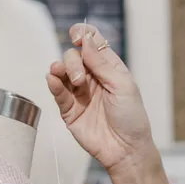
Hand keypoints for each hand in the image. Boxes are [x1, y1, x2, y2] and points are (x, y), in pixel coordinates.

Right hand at [46, 24, 155, 176]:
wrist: (126, 149)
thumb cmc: (131, 118)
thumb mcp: (122, 85)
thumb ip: (102, 63)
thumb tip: (86, 39)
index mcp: (109, 68)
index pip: (92, 43)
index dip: (83, 34)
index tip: (77, 35)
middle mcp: (92, 77)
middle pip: (73, 56)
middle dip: (73, 62)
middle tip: (80, 79)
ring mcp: (79, 92)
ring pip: (61, 71)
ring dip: (60, 69)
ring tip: (66, 78)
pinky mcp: (69, 109)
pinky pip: (57, 92)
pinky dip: (53, 83)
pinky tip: (53, 80)